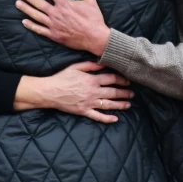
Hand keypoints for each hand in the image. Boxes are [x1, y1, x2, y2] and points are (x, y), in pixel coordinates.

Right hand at [14, 62, 132, 123]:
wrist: (50, 92)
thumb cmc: (62, 78)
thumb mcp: (76, 67)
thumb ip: (90, 65)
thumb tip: (103, 63)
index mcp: (92, 80)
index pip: (111, 79)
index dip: (121, 79)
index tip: (128, 80)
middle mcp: (93, 92)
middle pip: (113, 92)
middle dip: (124, 92)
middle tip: (132, 93)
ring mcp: (89, 103)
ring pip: (108, 104)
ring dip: (120, 104)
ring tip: (129, 104)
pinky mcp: (84, 111)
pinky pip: (98, 116)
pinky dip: (107, 118)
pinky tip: (115, 119)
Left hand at [17, 0, 110, 56]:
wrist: (95, 38)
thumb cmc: (93, 19)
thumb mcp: (90, 1)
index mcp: (64, 3)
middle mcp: (56, 13)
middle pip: (38, 3)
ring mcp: (53, 25)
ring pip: (36, 15)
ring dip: (26, 9)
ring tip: (17, 3)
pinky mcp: (54, 35)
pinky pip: (39, 30)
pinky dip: (31, 26)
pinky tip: (24, 22)